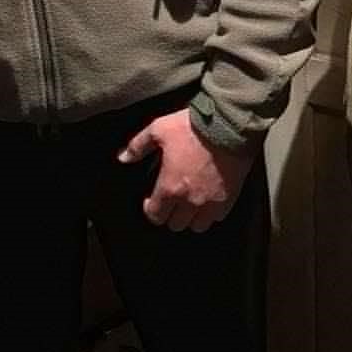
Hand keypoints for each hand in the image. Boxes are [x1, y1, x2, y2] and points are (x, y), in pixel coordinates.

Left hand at [118, 107, 253, 232]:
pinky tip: (208, 200)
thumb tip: (123, 157)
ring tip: (189, 204)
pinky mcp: (228, 199)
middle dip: (170, 214)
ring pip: (197, 226)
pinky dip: (211, 213)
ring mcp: (210, 202)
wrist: (227, 125)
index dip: (151, 209)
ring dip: (191, 217)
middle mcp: (189, 200)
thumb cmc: (192, 127)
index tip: (152, 201)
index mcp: (169, 187)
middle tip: (171, 201)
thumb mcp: (158, 129)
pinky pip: (217, 218)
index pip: (155, 215)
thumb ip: (138, 146)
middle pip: (175, 224)